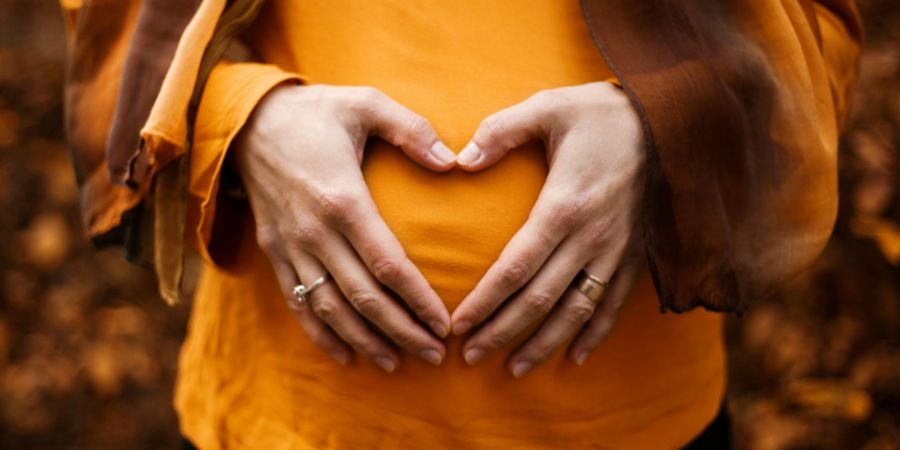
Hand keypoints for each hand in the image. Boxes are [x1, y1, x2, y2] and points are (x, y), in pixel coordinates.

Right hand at [233, 84, 456, 371]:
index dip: (418, 299)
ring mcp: (291, 247)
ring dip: (365, 341)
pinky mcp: (275, 253)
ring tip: (397, 363)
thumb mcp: (365, 103)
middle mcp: (315, 232)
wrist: (247, 122)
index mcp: (343, 199)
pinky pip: (297, 304)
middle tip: (435, 355)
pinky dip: (321, 335)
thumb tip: (453, 162)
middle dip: (402, 332)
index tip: (445, 323)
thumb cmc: (316, 112)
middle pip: (363, 298)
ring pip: (330, 310)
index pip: (388, 265)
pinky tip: (346, 356)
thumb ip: (411, 129)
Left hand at [449, 82, 644, 376]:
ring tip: (514, 370)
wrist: (672, 119)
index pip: (516, 268)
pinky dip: (594, 334)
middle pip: (541, 299)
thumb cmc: (601, 112)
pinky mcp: (636, 255)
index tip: (459, 326)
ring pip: (577, 311)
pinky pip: (614, 304)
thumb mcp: (547, 107)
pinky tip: (574, 358)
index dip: (485, 301)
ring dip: (544, 343)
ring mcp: (617, 251)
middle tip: (470, 357)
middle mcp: (591, 237)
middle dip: (503, 331)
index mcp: (563, 206)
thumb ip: (500, 131)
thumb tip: (460, 159)